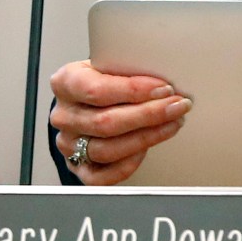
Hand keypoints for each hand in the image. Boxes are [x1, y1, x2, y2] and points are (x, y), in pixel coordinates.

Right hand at [50, 59, 191, 184]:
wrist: (87, 100)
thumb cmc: (103, 80)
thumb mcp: (110, 64)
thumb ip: (128, 69)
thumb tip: (164, 79)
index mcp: (66, 82)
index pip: (96, 89)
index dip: (134, 90)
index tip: (164, 88)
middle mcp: (64, 115)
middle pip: (106, 122)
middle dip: (149, 115)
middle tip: (177, 106)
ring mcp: (68, 144)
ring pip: (107, 149)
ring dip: (147, 137)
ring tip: (172, 123)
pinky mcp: (77, 167)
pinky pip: (103, 176)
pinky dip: (128, 163)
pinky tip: (147, 148)